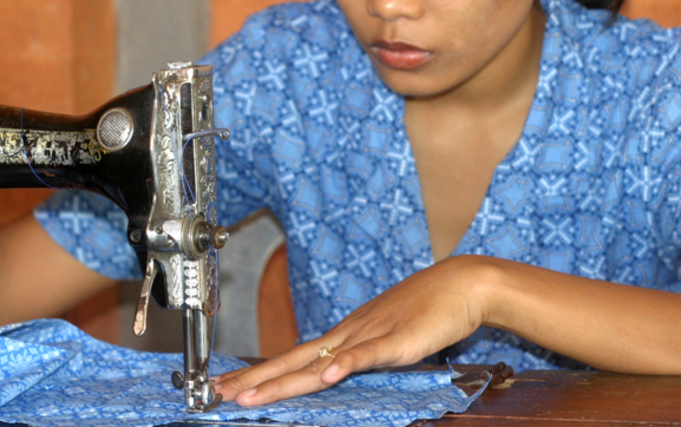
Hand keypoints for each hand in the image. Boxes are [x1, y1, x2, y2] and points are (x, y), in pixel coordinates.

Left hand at [213, 254, 495, 405]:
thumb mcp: (389, 337)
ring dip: (282, 381)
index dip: (261, 373)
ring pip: (317, 362)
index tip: (230, 384)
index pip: (294, 357)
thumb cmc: (430, 310)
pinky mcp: (397, 341)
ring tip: (251, 395)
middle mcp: (349, 333)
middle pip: (293, 360)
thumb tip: (342, 371)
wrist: (463, 284)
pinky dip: (345, 365)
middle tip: (217, 392)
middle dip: (254, 380)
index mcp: (346, 334)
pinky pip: (367, 355)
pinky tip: (327, 375)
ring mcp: (371, 336)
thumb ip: (365, 356)